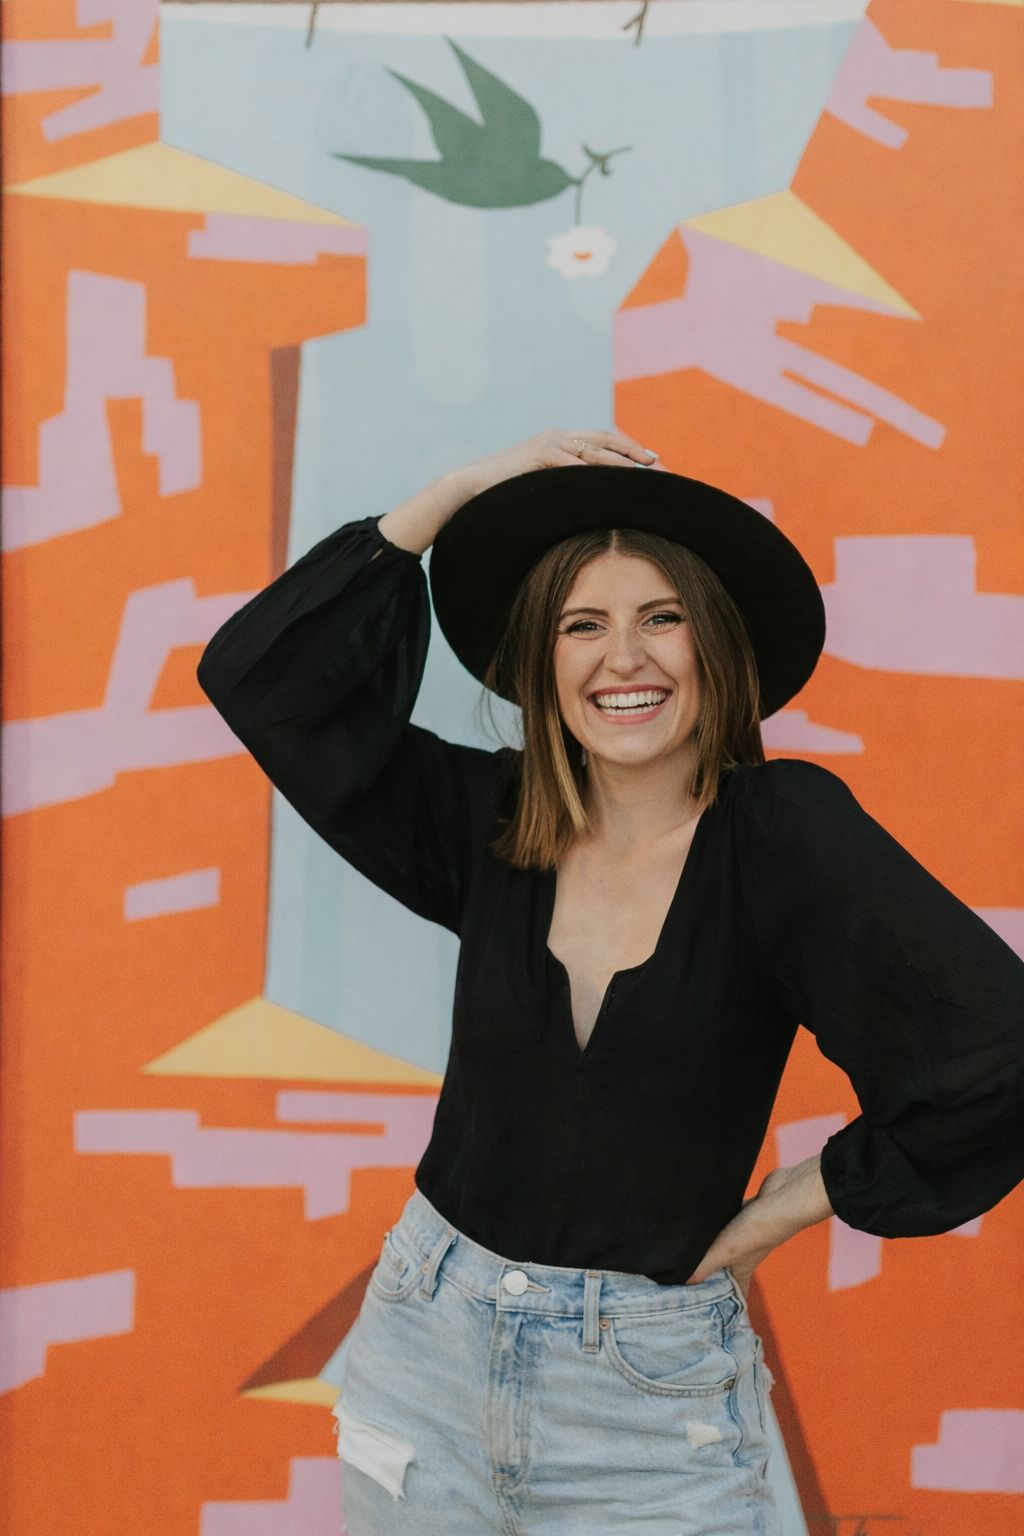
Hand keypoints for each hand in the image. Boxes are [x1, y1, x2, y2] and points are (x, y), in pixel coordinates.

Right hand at [379, 429, 657, 555]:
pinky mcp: (539, 454)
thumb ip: (563, 491)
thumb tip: (587, 510)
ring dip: (624, 461)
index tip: (655, 465)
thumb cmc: (502, 497)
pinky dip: (596, 470)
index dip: (630, 452)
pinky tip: (617, 480)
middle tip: (662, 466)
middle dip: (636, 453)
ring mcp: (549, 443)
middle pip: (607, 441)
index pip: (604, 443)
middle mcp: (558, 437)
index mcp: (559, 443)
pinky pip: (574, 462)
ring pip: (596, 449)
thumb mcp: (539, 492)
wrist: (467, 490)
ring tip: (648, 471)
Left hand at [686, 1156, 832, 1297]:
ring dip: (710, 1247)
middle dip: (710, 1275)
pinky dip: (713, 1224)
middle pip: (725, 1269)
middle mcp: (743, 1255)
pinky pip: (724, 1222)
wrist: (783, 1198)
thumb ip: (702, 1268)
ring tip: (688, 1251)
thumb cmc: (758, 1230)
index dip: (727, 1305)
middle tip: (688, 1279)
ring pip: (723, 1245)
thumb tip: (678, 1284)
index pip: (735, 1295)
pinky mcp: (742, 1213)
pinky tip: (698, 1220)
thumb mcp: (725, 1253)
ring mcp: (743, 1233)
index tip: (712, 1314)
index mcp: (742, 1271)